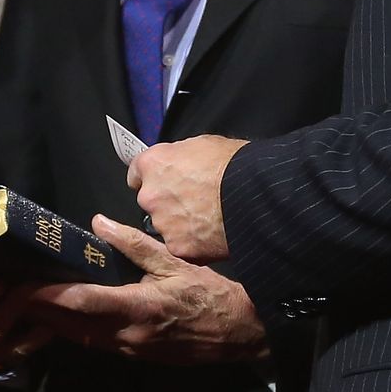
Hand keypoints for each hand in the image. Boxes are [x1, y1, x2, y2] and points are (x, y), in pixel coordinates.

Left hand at [26, 215, 265, 364]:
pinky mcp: (137, 356)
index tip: (25, 286)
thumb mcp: (173, 261)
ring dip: (56, 324)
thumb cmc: (210, 293)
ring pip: (82, 338)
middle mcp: (129, 335)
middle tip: (14, 295)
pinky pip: (98, 344)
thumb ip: (134, 243)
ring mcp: (132, 350)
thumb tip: (100, 222)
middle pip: (72, 326)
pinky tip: (65, 318)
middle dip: (41, 313)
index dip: (49, 296)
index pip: (82, 303)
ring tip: (31, 305)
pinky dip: (77, 331)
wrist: (241, 332)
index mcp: (137, 308)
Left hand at [128, 135, 246, 262]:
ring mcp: (163, 223)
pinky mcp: (178, 247)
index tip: (160, 182)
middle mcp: (151, 194)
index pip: (136, 174)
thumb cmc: (234, 165)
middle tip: (193, 200)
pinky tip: (212, 233)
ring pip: (166, 225)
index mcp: (153, 164)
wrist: (254, 194)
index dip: (152, 177)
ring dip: (179, 223)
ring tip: (206, 217)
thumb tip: (178, 162)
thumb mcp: (203, 143)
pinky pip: (182, 246)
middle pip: (151, 201)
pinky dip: (194, 243)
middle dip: (167, 202)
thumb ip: (179, 156)